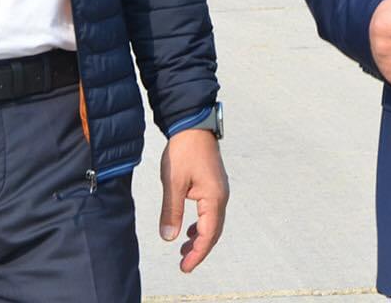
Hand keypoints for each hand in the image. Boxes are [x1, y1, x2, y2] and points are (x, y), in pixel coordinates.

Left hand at [158, 128, 227, 272]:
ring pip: (212, 222)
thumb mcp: (173, 182)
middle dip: (199, 249)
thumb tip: (169, 237)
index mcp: (213, 197)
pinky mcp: (213, 184)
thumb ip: (171, 211)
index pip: (208, 234)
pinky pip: (210, 211)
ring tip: (184, 250)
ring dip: (200, 237)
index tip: (185, 267)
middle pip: (213, 231)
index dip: (197, 253)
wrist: (192, 123)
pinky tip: (189, 228)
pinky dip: (201, 224)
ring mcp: (219, 189)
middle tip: (184, 264)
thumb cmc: (184, 150)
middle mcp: (221, 196)